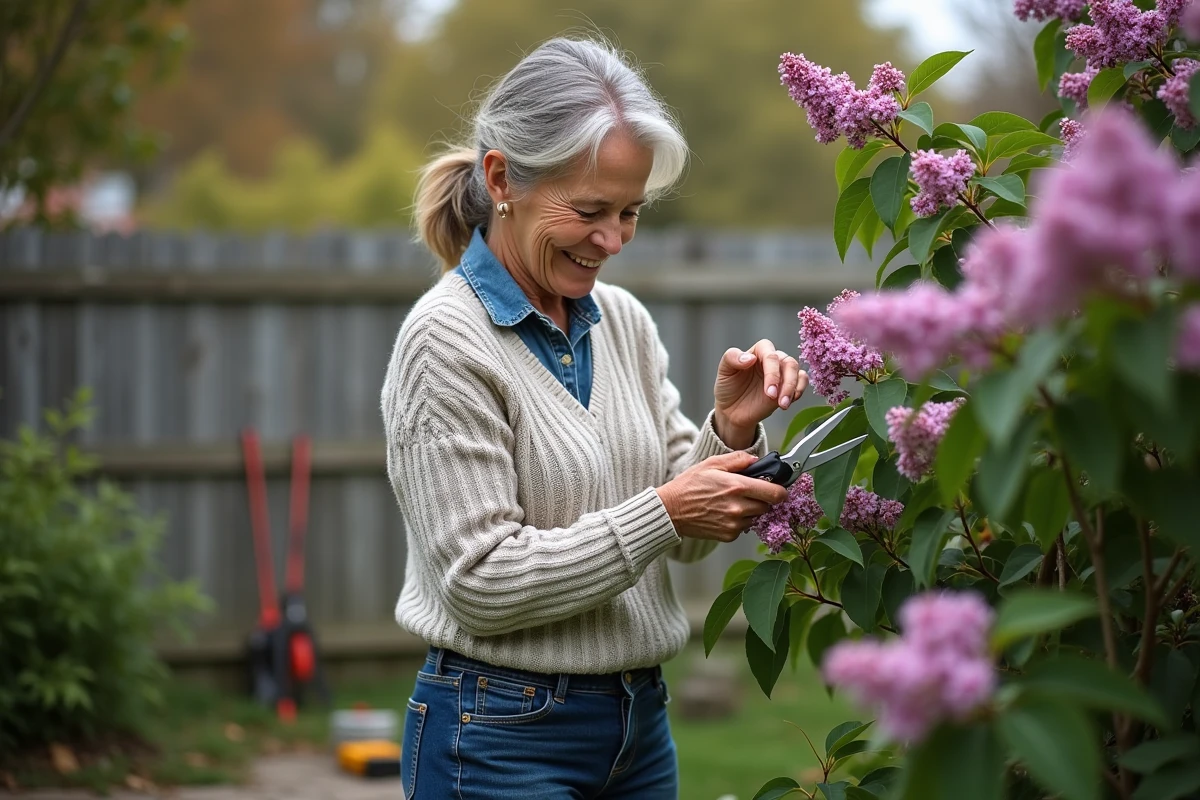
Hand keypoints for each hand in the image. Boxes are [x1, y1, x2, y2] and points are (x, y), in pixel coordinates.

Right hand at [656, 452, 788, 541]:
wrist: (670, 510)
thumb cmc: (688, 486)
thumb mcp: (712, 464)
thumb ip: (738, 459)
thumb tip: (756, 460)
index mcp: (737, 486)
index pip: (776, 493)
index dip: (780, 490)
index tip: (776, 487)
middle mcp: (739, 507)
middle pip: (768, 506)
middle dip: (762, 498)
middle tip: (748, 492)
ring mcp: (734, 523)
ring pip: (757, 517)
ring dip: (751, 510)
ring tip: (732, 502)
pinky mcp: (729, 535)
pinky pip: (744, 527)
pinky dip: (740, 521)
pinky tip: (725, 512)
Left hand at [713, 339, 807, 439]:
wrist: (732, 411)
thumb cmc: (728, 387)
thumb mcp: (724, 371)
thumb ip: (732, 358)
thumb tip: (750, 358)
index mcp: (757, 352)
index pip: (769, 353)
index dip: (771, 370)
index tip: (767, 389)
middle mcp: (772, 360)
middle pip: (788, 362)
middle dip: (785, 381)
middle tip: (773, 398)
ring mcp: (781, 373)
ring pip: (797, 371)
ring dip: (793, 388)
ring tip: (783, 404)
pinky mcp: (787, 386)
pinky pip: (802, 381)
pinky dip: (800, 389)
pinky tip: (789, 401)